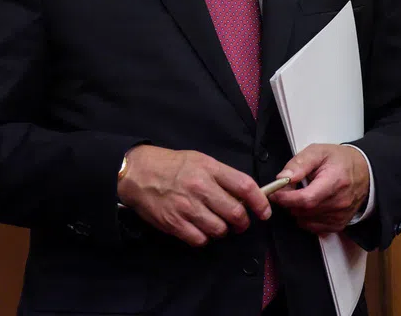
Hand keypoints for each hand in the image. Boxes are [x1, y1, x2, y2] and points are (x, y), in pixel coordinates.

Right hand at [117, 145, 271, 246]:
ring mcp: (187, 207)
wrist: (136, 172)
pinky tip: (198, 228)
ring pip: (219, 229)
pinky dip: (203, 238)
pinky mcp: (174, 223)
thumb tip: (244, 196)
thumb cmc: (170, 165)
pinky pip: (200, 240)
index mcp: (209, 169)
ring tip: (215, 223)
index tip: (264, 212)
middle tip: (239, 222)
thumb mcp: (199, 160)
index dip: (260, 202)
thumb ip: (222, 176)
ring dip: (221, 230)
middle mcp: (200, 187)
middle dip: (242, 222)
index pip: (245, 186)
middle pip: (235, 213)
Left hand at [270, 144, 368, 233]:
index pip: (306, 199)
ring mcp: (340, 216)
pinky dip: (305, 218)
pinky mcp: (339, 224)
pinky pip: (313, 227)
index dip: (286, 198)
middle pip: (304, 211)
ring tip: (301, 194)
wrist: (364, 172)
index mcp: (335, 182)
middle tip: (287, 190)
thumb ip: (300, 163)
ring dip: (296, 210)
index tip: (275, 193)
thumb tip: (284, 177)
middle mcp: (339, 202)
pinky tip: (308, 205)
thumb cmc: (340, 161)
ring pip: (306, 220)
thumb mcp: (319, 152)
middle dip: (289, 202)